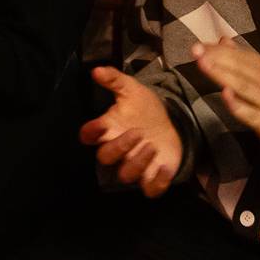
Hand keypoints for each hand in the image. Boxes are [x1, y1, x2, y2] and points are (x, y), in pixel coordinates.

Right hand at [80, 67, 183, 196]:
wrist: (170, 125)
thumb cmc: (145, 110)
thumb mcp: (132, 90)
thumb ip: (115, 80)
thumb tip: (96, 70)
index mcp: (108, 129)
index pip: (89, 135)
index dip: (90, 133)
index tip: (99, 125)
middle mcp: (118, 150)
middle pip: (105, 157)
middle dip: (119, 147)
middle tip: (138, 133)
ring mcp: (134, 166)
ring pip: (125, 175)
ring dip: (138, 162)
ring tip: (152, 146)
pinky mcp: (151, 177)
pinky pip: (149, 190)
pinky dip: (156, 183)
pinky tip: (165, 167)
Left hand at [193, 37, 259, 160]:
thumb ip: (242, 59)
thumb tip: (223, 40)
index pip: (240, 55)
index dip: (217, 50)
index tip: (198, 46)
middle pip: (241, 68)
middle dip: (217, 58)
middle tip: (196, 51)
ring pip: (244, 86)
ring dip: (224, 75)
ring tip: (205, 66)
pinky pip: (252, 114)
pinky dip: (240, 105)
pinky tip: (226, 97)